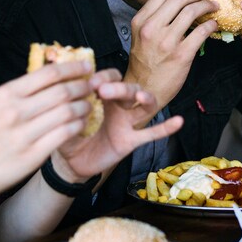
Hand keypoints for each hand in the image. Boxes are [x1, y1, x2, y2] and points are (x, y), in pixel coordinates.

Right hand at [0, 61, 95, 207]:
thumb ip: (18, 94)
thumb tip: (47, 79)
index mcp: (6, 94)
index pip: (48, 74)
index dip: (73, 68)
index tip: (86, 65)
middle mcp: (15, 111)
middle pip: (62, 91)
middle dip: (83, 86)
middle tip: (93, 86)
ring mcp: (24, 134)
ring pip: (67, 112)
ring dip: (84, 107)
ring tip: (89, 105)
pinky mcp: (31, 156)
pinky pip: (64, 134)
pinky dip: (77, 126)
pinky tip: (81, 125)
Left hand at [55, 68, 183, 181]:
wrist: (71, 164)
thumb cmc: (68, 134)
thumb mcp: (62, 116)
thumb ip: (65, 104)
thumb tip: (63, 89)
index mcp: (102, 96)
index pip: (110, 77)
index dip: (103, 77)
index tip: (89, 83)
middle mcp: (118, 106)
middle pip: (129, 88)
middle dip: (120, 87)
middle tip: (103, 89)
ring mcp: (127, 123)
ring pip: (144, 106)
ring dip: (145, 98)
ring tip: (141, 96)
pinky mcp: (131, 141)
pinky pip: (151, 133)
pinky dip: (165, 128)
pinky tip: (178, 121)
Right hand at [126, 0, 217, 106]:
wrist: (144, 90)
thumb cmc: (144, 62)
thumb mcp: (141, 35)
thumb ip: (154, 17)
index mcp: (140, 21)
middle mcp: (152, 28)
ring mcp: (166, 42)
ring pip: (191, 12)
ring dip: (207, 4)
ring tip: (214, 4)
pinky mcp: (181, 55)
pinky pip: (201, 33)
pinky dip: (211, 24)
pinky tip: (214, 23)